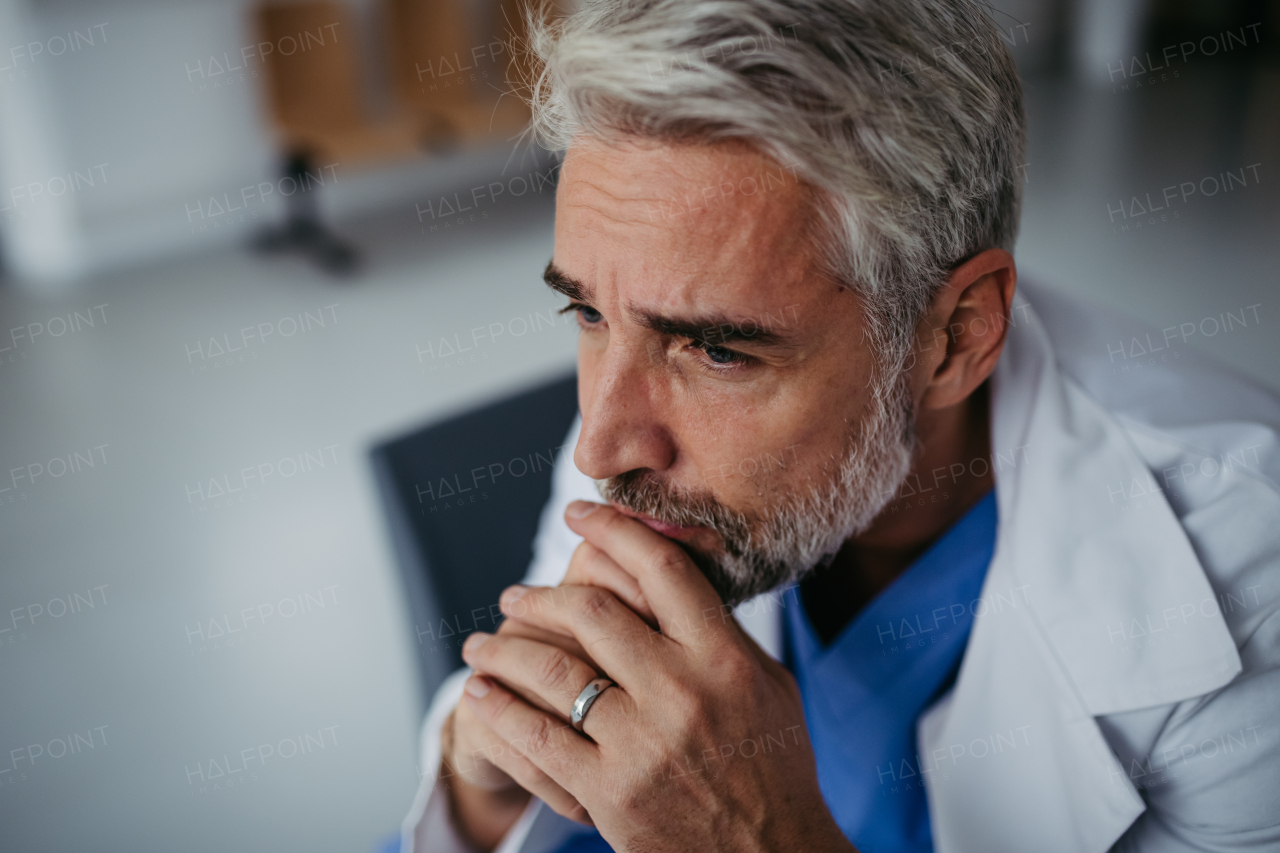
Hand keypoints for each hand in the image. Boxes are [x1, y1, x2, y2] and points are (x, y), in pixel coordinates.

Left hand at [459, 501, 853, 852]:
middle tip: (515, 594)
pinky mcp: (609, 793)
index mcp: (725, 657)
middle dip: (541, 595)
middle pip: (592, 611)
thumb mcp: (769, 687)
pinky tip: (480, 694)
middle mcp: (682, 691)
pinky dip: (499, 709)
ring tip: (481, 643)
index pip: (660, 569)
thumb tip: (673, 569)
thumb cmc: (773, 768)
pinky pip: (538, 737)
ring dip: (505, 648)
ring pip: (553, 669)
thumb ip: (721, 630)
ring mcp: (641, 743)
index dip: (613, 530)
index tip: (580, 514)